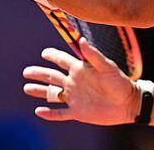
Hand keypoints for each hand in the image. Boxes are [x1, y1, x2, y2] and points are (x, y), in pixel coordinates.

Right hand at [23, 38, 139, 124]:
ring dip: (40, 91)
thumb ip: (93, 55)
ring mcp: (75, 97)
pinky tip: (39, 111)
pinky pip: (60, 113)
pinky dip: (49, 113)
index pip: (62, 60)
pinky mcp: (78, 112)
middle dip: (39, 73)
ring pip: (53, 94)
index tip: (44, 52)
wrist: (128, 103)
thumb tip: (81, 40)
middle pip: (52, 76)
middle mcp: (75, 82)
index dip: (53, 56)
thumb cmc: (119, 82)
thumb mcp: (107, 66)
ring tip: (26, 87)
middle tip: (26, 71)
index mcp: (81, 69)